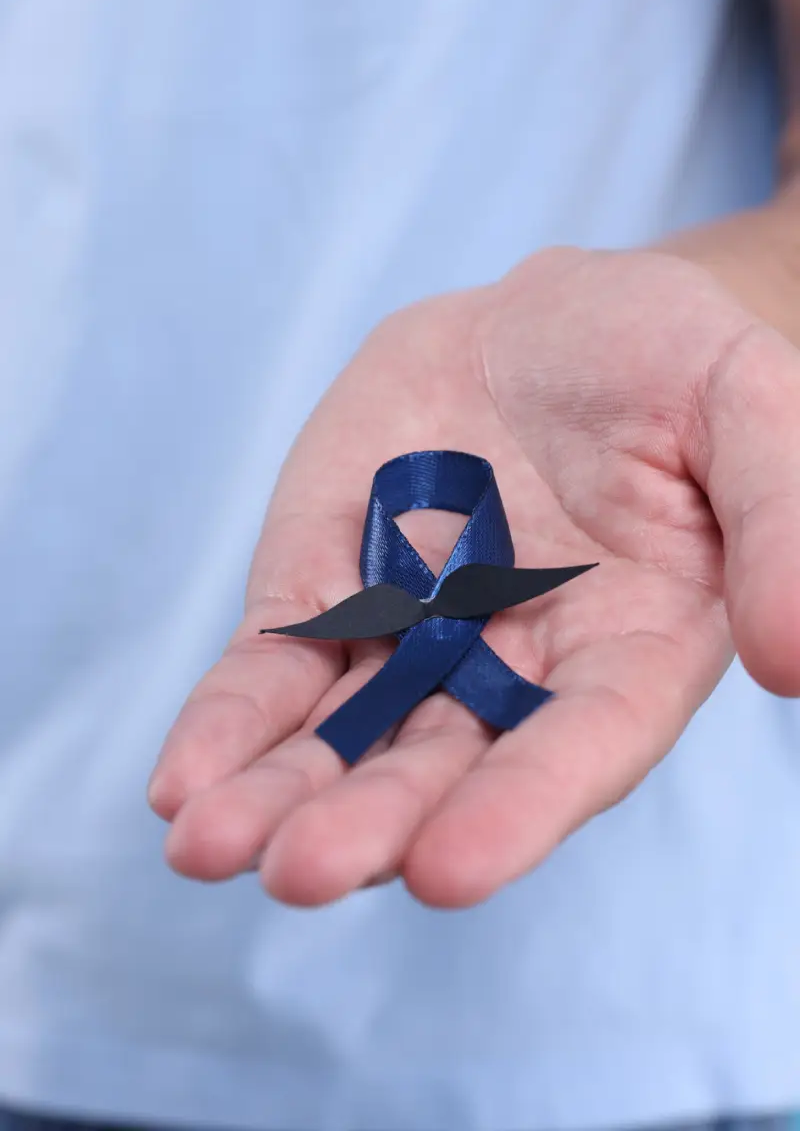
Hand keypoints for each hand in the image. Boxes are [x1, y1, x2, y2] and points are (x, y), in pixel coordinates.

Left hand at [148, 248, 799, 906]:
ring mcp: (413, 636)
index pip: (580, 747)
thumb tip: (792, 658)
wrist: (550, 319)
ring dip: (279, 796)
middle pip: (443, 767)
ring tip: (210, 846)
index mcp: (630, 648)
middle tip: (301, 871)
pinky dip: (231, 721)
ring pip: (343, 737)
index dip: (521, 809)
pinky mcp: (331, 588)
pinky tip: (183, 782)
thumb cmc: (665, 361)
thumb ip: (780, 520)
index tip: (450, 868)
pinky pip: (275, 667)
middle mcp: (516, 671)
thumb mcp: (747, 404)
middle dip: (371, 821)